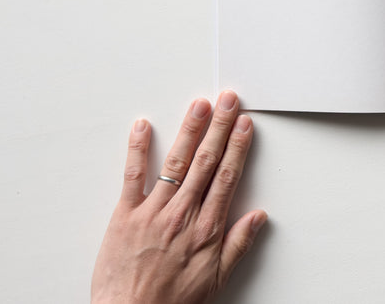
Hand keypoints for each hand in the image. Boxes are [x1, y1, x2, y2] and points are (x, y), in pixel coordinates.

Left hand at [92, 90, 266, 303]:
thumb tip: (259, 216)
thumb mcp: (216, 280)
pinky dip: (138, 149)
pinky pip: (132, 176)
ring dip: (189, 130)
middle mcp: (182, 215)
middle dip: (219, 127)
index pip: (226, 177)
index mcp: (206, 229)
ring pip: (176, 163)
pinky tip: (143, 127)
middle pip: (205, 162)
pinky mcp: (125, 215)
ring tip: (199, 105)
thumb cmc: (172, 302)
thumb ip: (238, 245)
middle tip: (228, 101)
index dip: (236, 147)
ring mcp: (153, 212)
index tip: (244, 125)